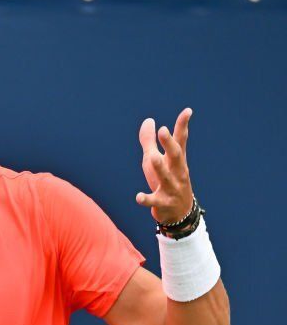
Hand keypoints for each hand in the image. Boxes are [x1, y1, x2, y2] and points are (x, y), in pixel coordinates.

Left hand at [136, 108, 193, 223]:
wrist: (180, 213)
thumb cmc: (167, 181)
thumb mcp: (157, 160)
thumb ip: (149, 141)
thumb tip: (148, 120)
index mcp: (176, 160)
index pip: (181, 141)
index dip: (183, 126)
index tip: (187, 111)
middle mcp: (177, 172)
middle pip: (175, 156)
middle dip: (169, 143)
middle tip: (163, 130)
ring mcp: (172, 188)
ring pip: (166, 177)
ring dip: (159, 168)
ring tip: (151, 157)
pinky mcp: (163, 203)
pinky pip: (154, 201)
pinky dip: (146, 199)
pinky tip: (138, 197)